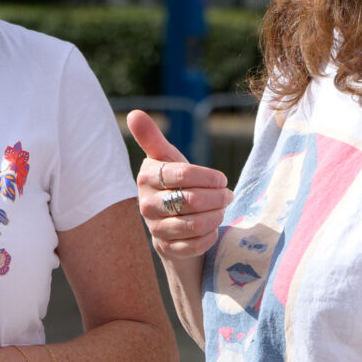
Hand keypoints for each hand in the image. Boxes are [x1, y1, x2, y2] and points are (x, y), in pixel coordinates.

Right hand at [127, 111, 232, 262]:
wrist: (169, 219)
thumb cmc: (173, 182)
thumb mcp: (166, 158)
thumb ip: (152, 137)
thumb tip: (134, 113)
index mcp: (147, 176)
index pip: (183, 174)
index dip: (209, 177)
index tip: (221, 179)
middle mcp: (146, 204)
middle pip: (192, 200)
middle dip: (217, 198)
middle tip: (227, 195)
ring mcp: (155, 228)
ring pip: (195, 224)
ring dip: (216, 216)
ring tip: (221, 209)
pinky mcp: (166, 248)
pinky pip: (195, 245)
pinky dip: (210, 236)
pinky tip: (212, 228)